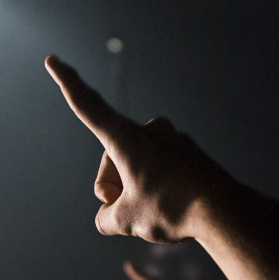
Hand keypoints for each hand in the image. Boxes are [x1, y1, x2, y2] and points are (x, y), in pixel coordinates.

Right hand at [45, 55, 232, 242]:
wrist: (226, 211)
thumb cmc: (170, 209)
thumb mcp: (126, 220)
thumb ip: (107, 217)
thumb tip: (109, 216)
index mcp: (125, 138)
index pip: (87, 106)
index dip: (67, 84)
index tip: (53, 59)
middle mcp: (148, 131)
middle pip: (112, 160)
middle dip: (113, 188)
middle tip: (127, 214)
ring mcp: (171, 140)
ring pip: (137, 167)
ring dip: (136, 191)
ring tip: (156, 214)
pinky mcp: (189, 153)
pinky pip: (161, 172)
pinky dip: (159, 190)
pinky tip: (174, 208)